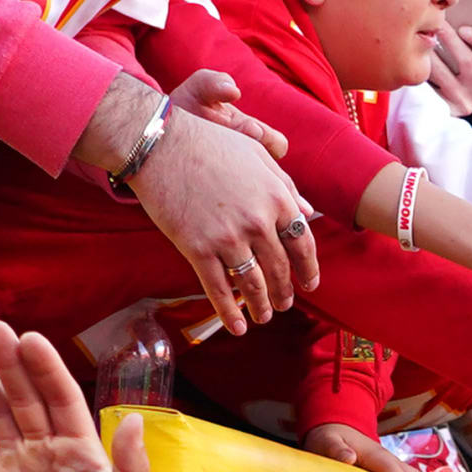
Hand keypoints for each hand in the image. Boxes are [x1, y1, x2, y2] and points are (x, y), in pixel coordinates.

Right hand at [126, 71, 314, 335]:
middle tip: (284, 304)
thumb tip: (308, 214)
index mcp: (276, 198)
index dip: (308, 269)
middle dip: (284, 292)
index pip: (302, 244)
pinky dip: (230, 313)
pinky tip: (237, 328)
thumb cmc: (209, 144)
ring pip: (253, 284)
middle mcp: (258, 222)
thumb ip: (284, 186)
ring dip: (261, 306)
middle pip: (279, 269)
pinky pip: (219, 290)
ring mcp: (228, 238)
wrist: (161, 145)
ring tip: (264, 317)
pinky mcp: (198, 249)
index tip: (309, 284)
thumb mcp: (257, 156)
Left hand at [424, 22, 471, 116]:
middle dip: (449, 38)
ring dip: (431, 52)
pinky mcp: (445, 110)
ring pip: (443, 73)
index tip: (463, 28)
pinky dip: (422, 70)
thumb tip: (471, 16)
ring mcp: (463, 103)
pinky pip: (430, 86)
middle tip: (435, 24)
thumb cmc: (457, 79)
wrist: (441, 117)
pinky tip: (415, 59)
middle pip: (467, 61)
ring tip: (420, 37)